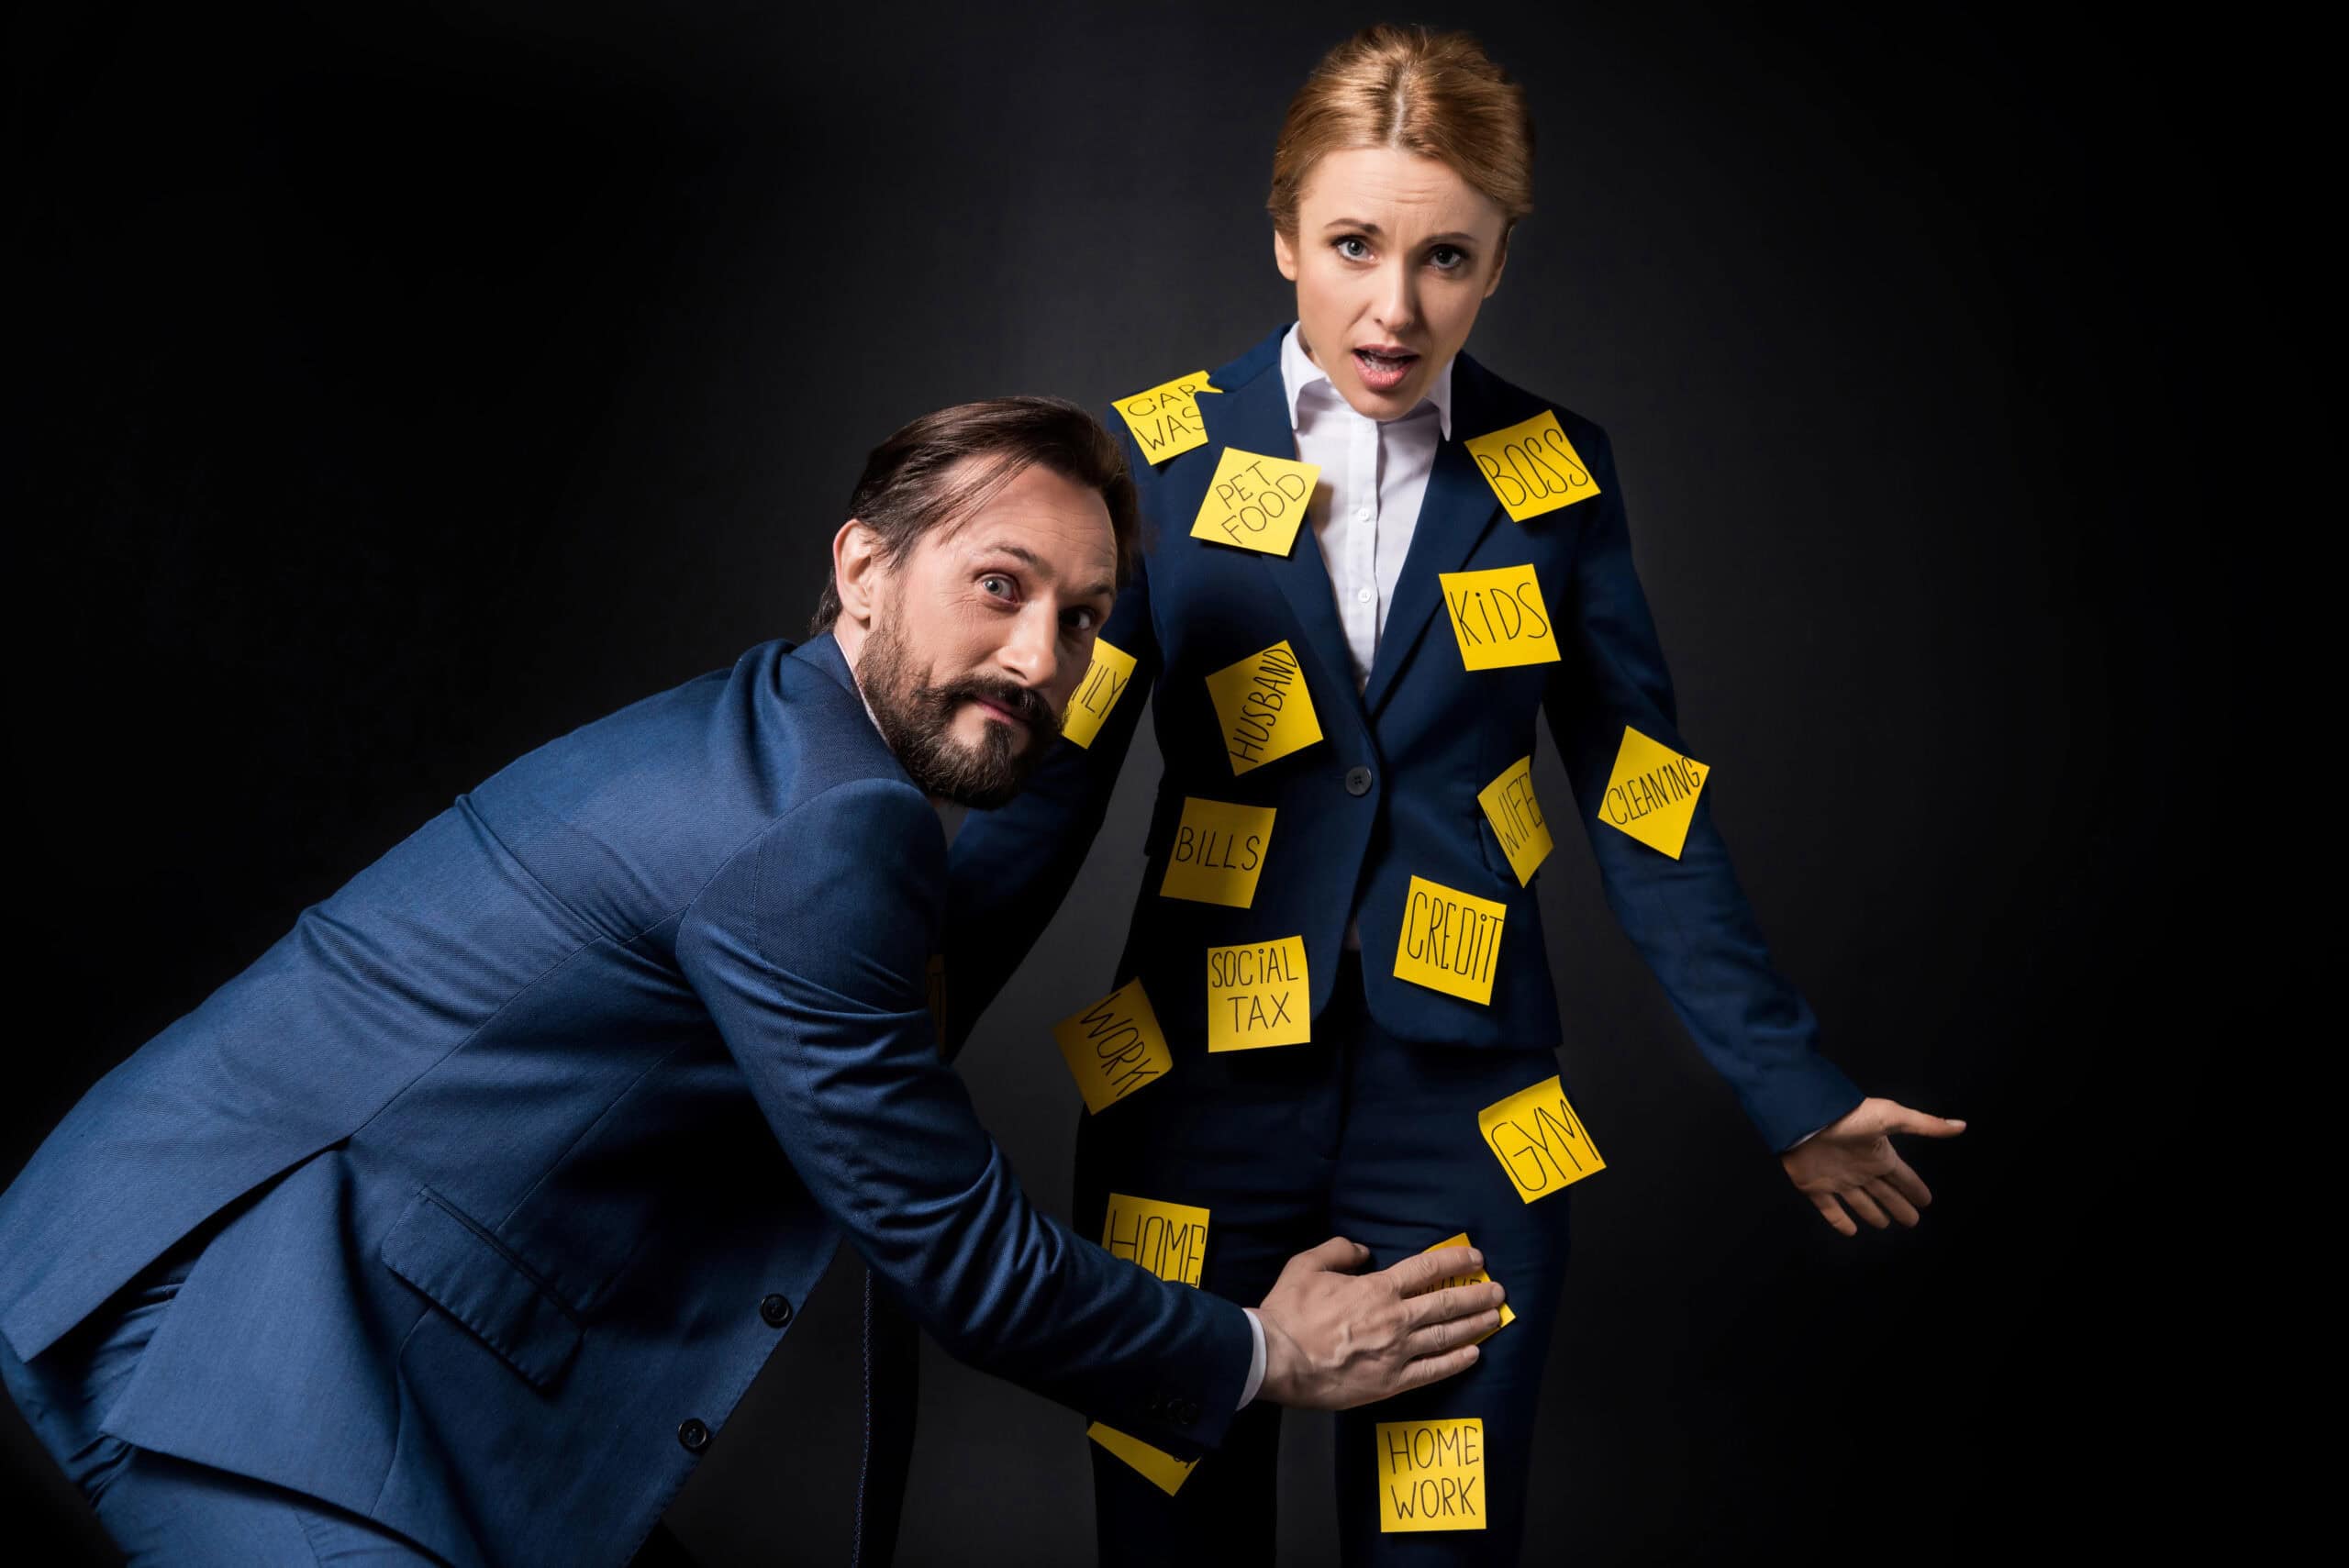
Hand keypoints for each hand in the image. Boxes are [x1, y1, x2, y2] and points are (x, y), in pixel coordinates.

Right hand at [1253, 1237, 1503, 1408]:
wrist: (1277, 1358)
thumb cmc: (1290, 1313)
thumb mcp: (1306, 1265)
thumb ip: (1337, 1251)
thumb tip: (1361, 1250)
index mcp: (1378, 1289)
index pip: (1427, 1270)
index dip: (1456, 1263)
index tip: (1477, 1261)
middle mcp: (1395, 1319)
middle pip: (1446, 1304)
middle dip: (1476, 1296)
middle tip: (1497, 1291)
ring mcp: (1397, 1353)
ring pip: (1446, 1336)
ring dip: (1474, 1326)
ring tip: (1494, 1318)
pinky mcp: (1391, 1382)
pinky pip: (1433, 1372)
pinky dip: (1456, 1362)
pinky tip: (1472, 1355)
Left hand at [1781, 1096, 1966, 1235]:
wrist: (1805, 1117)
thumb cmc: (1849, 1116)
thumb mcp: (1891, 1118)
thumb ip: (1924, 1126)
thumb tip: (1961, 1126)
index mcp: (1879, 1156)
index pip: (1903, 1178)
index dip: (1915, 1189)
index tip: (1927, 1201)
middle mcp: (1861, 1170)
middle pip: (1885, 1194)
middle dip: (1899, 1206)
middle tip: (1913, 1221)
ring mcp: (1837, 1179)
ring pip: (1860, 1202)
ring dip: (1872, 1213)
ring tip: (1885, 1224)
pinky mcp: (1814, 1187)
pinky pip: (1830, 1209)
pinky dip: (1840, 1221)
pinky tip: (1850, 1231)